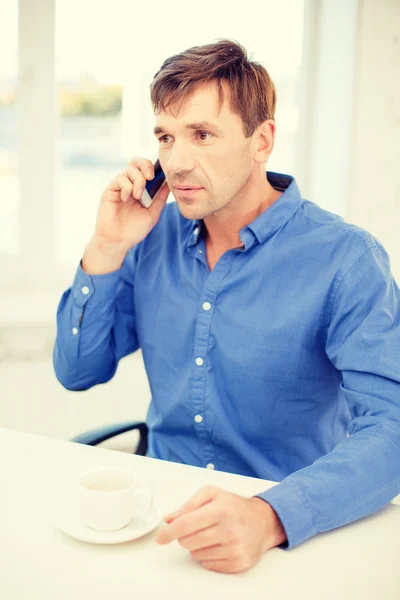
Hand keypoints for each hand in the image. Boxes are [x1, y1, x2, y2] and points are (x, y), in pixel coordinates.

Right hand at [82, 157, 169, 273]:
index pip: (146, 169)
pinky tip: (127, 199)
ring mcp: (119, 187)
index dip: (153, 167)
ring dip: (138, 180)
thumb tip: (169, 183)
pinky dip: (126, 187)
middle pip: (137, 162)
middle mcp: (129, 185)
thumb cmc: (134, 230)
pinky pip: (120, 179)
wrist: (118, 241)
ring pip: (130, 169)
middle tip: (150, 177)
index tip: (160, 175)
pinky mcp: (110, 190)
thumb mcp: (152, 213)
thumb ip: (160, 198)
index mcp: (140, 189)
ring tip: (138, 196)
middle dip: (146, 165)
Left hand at [155, 485, 286, 573]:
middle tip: (197, 527)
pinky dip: (208, 555)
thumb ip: (188, 505)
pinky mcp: (238, 564)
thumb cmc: (233, 506)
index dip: (169, 532)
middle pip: (188, 542)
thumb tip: (169, 519)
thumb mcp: (211, 494)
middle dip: (185, 536)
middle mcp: (229, 530)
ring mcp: (234, 549)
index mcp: (221, 509)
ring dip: (197, 545)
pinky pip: (208, 564)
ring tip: (211, 534)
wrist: (262, 522)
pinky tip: (219, 544)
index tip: (161, 538)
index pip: (186, 524)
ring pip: (196, 554)